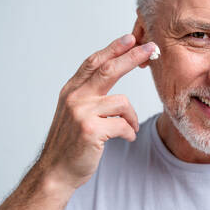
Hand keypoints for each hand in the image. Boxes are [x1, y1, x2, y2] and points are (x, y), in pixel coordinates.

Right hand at [38, 34, 155, 189]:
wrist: (57, 171)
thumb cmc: (72, 142)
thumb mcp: (76, 111)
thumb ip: (90, 93)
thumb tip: (114, 74)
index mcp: (72, 91)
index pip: (94, 63)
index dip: (113, 48)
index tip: (131, 38)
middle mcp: (75, 98)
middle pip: (108, 69)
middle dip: (132, 56)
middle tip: (152, 48)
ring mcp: (81, 113)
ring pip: (122, 102)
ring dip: (131, 117)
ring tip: (129, 129)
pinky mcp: (91, 130)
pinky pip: (123, 125)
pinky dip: (129, 132)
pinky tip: (126, 138)